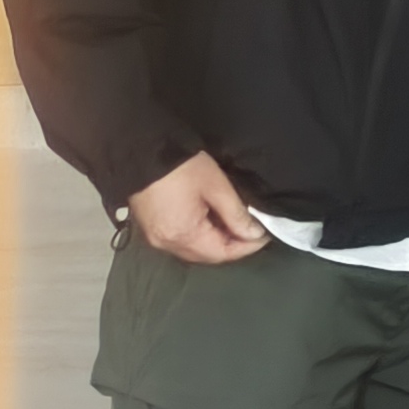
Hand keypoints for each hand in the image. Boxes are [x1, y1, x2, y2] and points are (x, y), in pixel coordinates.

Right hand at [126, 150, 265, 266]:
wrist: (142, 152)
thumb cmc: (182, 168)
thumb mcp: (217, 187)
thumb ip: (237, 214)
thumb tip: (255, 234)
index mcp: (183, 236)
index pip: (222, 254)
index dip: (247, 247)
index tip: (266, 236)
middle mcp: (166, 245)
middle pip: (206, 256)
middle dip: (232, 246)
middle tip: (253, 231)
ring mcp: (155, 239)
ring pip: (193, 251)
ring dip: (216, 243)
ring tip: (236, 226)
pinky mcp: (150, 230)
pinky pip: (180, 242)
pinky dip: (199, 237)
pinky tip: (212, 223)